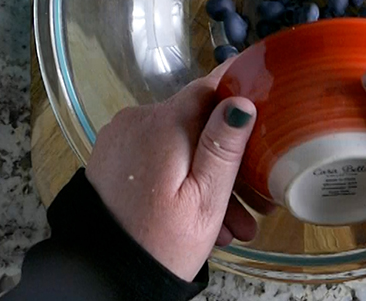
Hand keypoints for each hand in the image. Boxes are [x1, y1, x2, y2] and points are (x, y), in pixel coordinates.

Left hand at [85, 61, 257, 281]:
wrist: (101, 277)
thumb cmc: (159, 243)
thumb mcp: (205, 199)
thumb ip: (223, 146)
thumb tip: (240, 101)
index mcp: (164, 124)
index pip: (209, 87)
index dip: (238, 93)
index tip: (264, 104)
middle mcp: (138, 120)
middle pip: (196, 124)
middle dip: (227, 159)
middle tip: (253, 202)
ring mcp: (122, 139)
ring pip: (179, 144)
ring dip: (205, 176)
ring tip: (231, 223)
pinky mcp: (113, 157)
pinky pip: (157, 157)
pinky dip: (179, 179)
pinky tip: (199, 214)